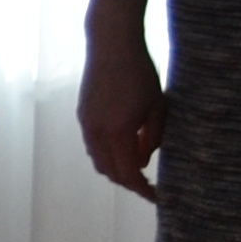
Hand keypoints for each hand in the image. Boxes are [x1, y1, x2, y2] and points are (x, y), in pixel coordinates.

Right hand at [76, 35, 163, 201]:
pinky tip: (123, 146)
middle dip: (128, 182)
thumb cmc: (141, 73)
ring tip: (136, 167)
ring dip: (116, 169)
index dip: (142, 188)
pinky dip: (107, 154)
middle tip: (148, 185)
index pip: (128, 173)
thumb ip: (152, 137)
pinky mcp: (83, 115)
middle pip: (109, 171)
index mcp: (117, 132)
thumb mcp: (157, 106)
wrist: (111, 45)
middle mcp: (96, 133)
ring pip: (98, 160)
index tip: (157, 196)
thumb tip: (144, 159)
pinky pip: (93, 146)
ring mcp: (86, 124)